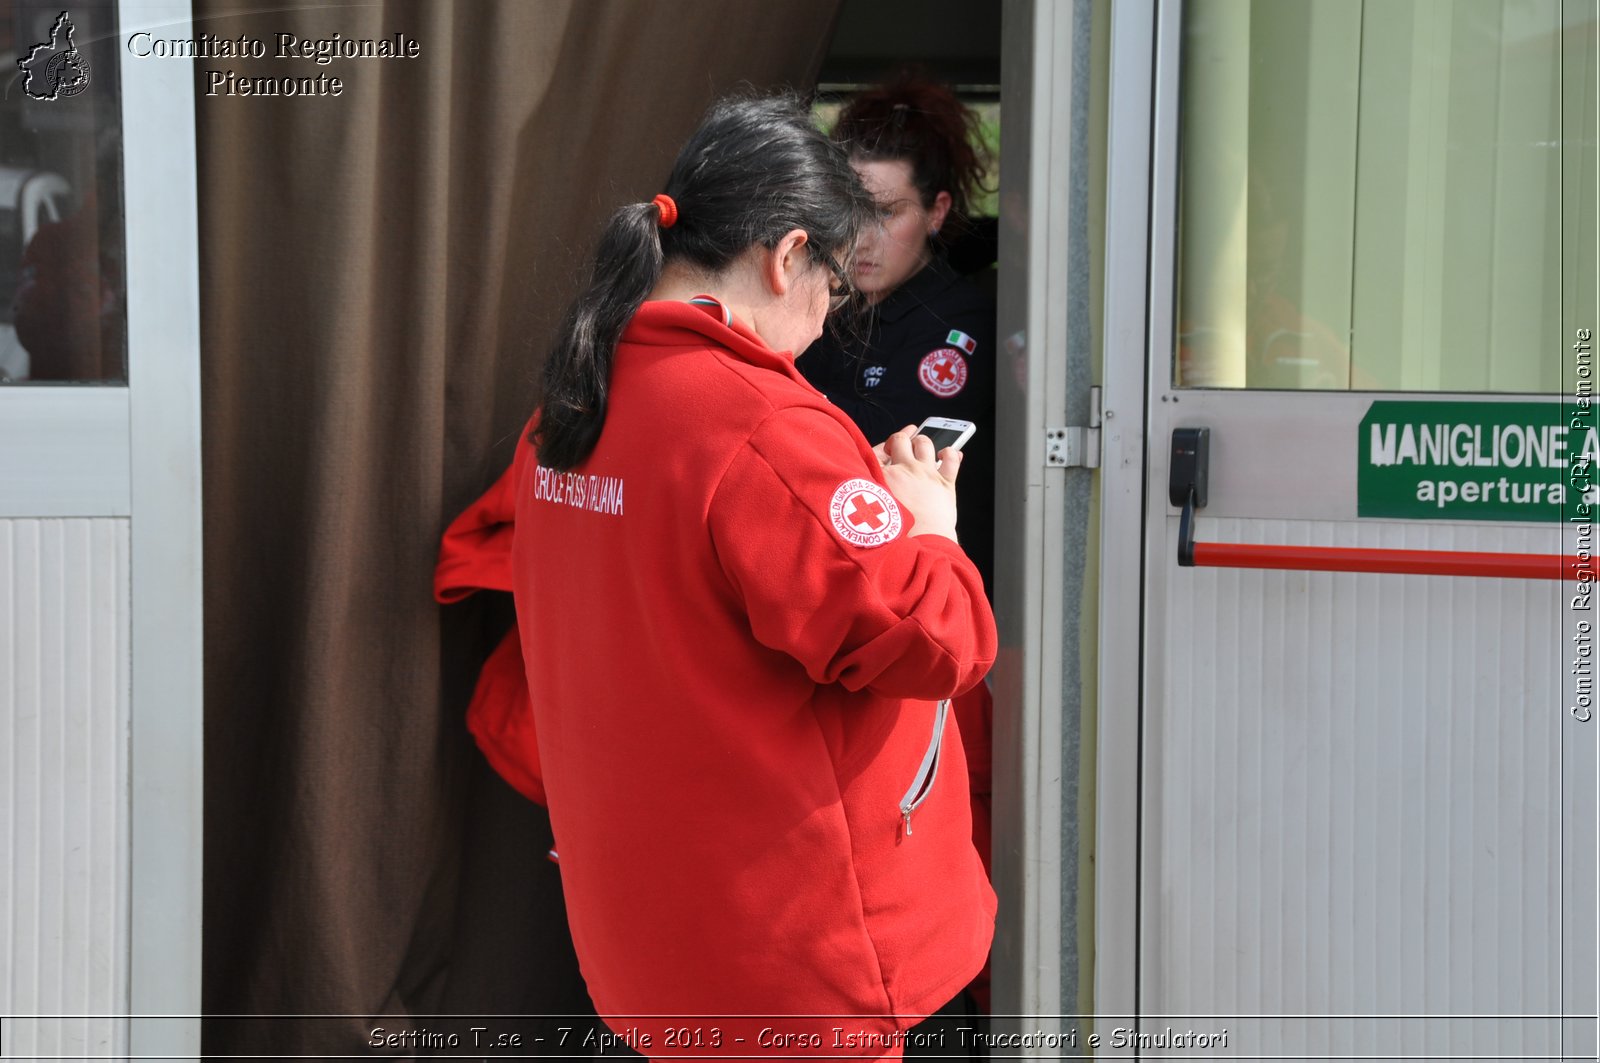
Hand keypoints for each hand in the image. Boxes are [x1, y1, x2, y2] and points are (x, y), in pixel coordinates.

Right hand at [878, 424, 960, 540]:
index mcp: (885, 477)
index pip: (877, 453)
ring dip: (922, 442)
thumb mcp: (875, 511)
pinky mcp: (946, 482)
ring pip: (925, 444)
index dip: (880, 449)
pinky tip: (946, 454)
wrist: (923, 544)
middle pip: (901, 440)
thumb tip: (874, 484)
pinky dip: (950, 453)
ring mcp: (927, 474)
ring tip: (921, 446)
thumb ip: (871, 495)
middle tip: (901, 445)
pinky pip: (951, 459)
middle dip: (900, 439)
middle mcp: (906, 470)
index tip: (884, 451)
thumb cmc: (898, 535)